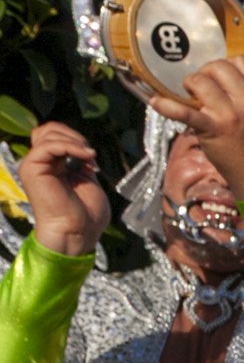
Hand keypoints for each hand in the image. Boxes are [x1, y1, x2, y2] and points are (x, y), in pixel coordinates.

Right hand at [17, 122, 110, 256]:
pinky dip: (70, 146)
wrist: (78, 233)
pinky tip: (86, 156)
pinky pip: (48, 145)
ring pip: (48, 133)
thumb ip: (80, 162)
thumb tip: (82, 147)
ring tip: (90, 158)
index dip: (75, 139)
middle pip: (49, 129)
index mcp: (51, 165)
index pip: (54, 135)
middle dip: (75, 137)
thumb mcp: (87, 180)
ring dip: (74, 141)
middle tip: (91, 156)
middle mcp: (40, 163)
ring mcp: (33, 166)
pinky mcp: (31, 169)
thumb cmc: (86, 215)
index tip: (92, 158)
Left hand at [150, 56, 243, 197]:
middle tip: (202, 89)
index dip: (226, 65)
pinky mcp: (211, 129)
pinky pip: (185, 112)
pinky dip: (167, 106)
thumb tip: (227, 74)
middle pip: (219, 66)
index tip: (220, 79)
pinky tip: (156, 103)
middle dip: (205, 73)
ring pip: (201, 81)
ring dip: (191, 85)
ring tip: (192, 98)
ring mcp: (229, 115)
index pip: (242, 60)